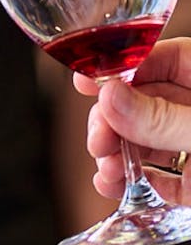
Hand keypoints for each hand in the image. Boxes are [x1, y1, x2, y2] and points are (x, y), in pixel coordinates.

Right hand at [73, 37, 190, 204]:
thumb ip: (161, 117)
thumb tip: (109, 97)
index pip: (157, 60)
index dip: (118, 70)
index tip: (84, 82)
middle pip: (142, 102)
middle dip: (111, 121)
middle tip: (98, 140)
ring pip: (142, 140)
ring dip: (115, 153)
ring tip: (107, 170)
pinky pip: (157, 178)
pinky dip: (131, 182)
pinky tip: (112, 185)